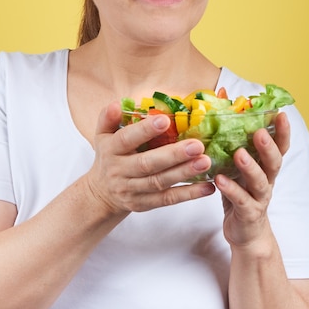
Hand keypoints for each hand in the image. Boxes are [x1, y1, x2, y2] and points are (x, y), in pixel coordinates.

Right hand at [84, 101, 215, 214]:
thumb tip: (118, 104)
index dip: (145, 130)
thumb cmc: (109, 157)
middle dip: (173, 155)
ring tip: (205, 162)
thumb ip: (108, 118)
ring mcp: (132, 190)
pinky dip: (188, 194)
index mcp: (111, 150)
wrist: (101, 194)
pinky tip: (207, 187)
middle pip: (147, 164)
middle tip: (197, 145)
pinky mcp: (144, 204)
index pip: (127, 139)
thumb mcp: (102, 135)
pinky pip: (167, 199)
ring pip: (159, 182)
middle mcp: (120, 171)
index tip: (165, 120)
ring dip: (184, 173)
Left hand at [214, 112, 290, 248]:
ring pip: (260, 182)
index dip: (282, 132)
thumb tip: (219, 117)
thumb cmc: (240, 195)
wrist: (246, 234)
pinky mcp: (248, 214)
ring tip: (239, 154)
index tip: (281, 115)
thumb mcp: (237, 170)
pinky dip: (231, 189)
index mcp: (266, 169)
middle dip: (268, 147)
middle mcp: (267, 182)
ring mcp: (259, 199)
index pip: (279, 148)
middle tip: (260, 132)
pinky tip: (219, 180)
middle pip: (274, 163)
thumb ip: (232, 149)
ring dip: (250, 167)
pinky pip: (241, 201)